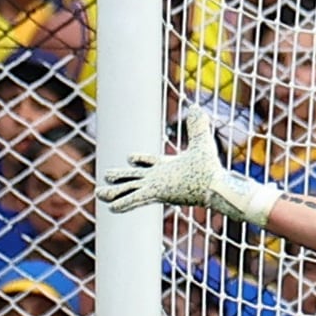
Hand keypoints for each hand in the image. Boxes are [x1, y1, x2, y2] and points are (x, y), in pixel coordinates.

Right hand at [98, 105, 281, 226]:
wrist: (215, 185)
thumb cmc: (211, 168)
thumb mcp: (201, 143)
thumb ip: (197, 127)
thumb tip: (197, 108)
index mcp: (168, 167)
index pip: (150, 162)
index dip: (141, 159)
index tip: (130, 157)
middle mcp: (159, 178)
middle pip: (135, 177)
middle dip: (120, 178)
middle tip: (106, 176)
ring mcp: (156, 186)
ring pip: (130, 189)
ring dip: (115, 192)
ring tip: (99, 194)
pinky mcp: (156, 193)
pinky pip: (135, 198)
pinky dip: (124, 202)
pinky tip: (112, 207)